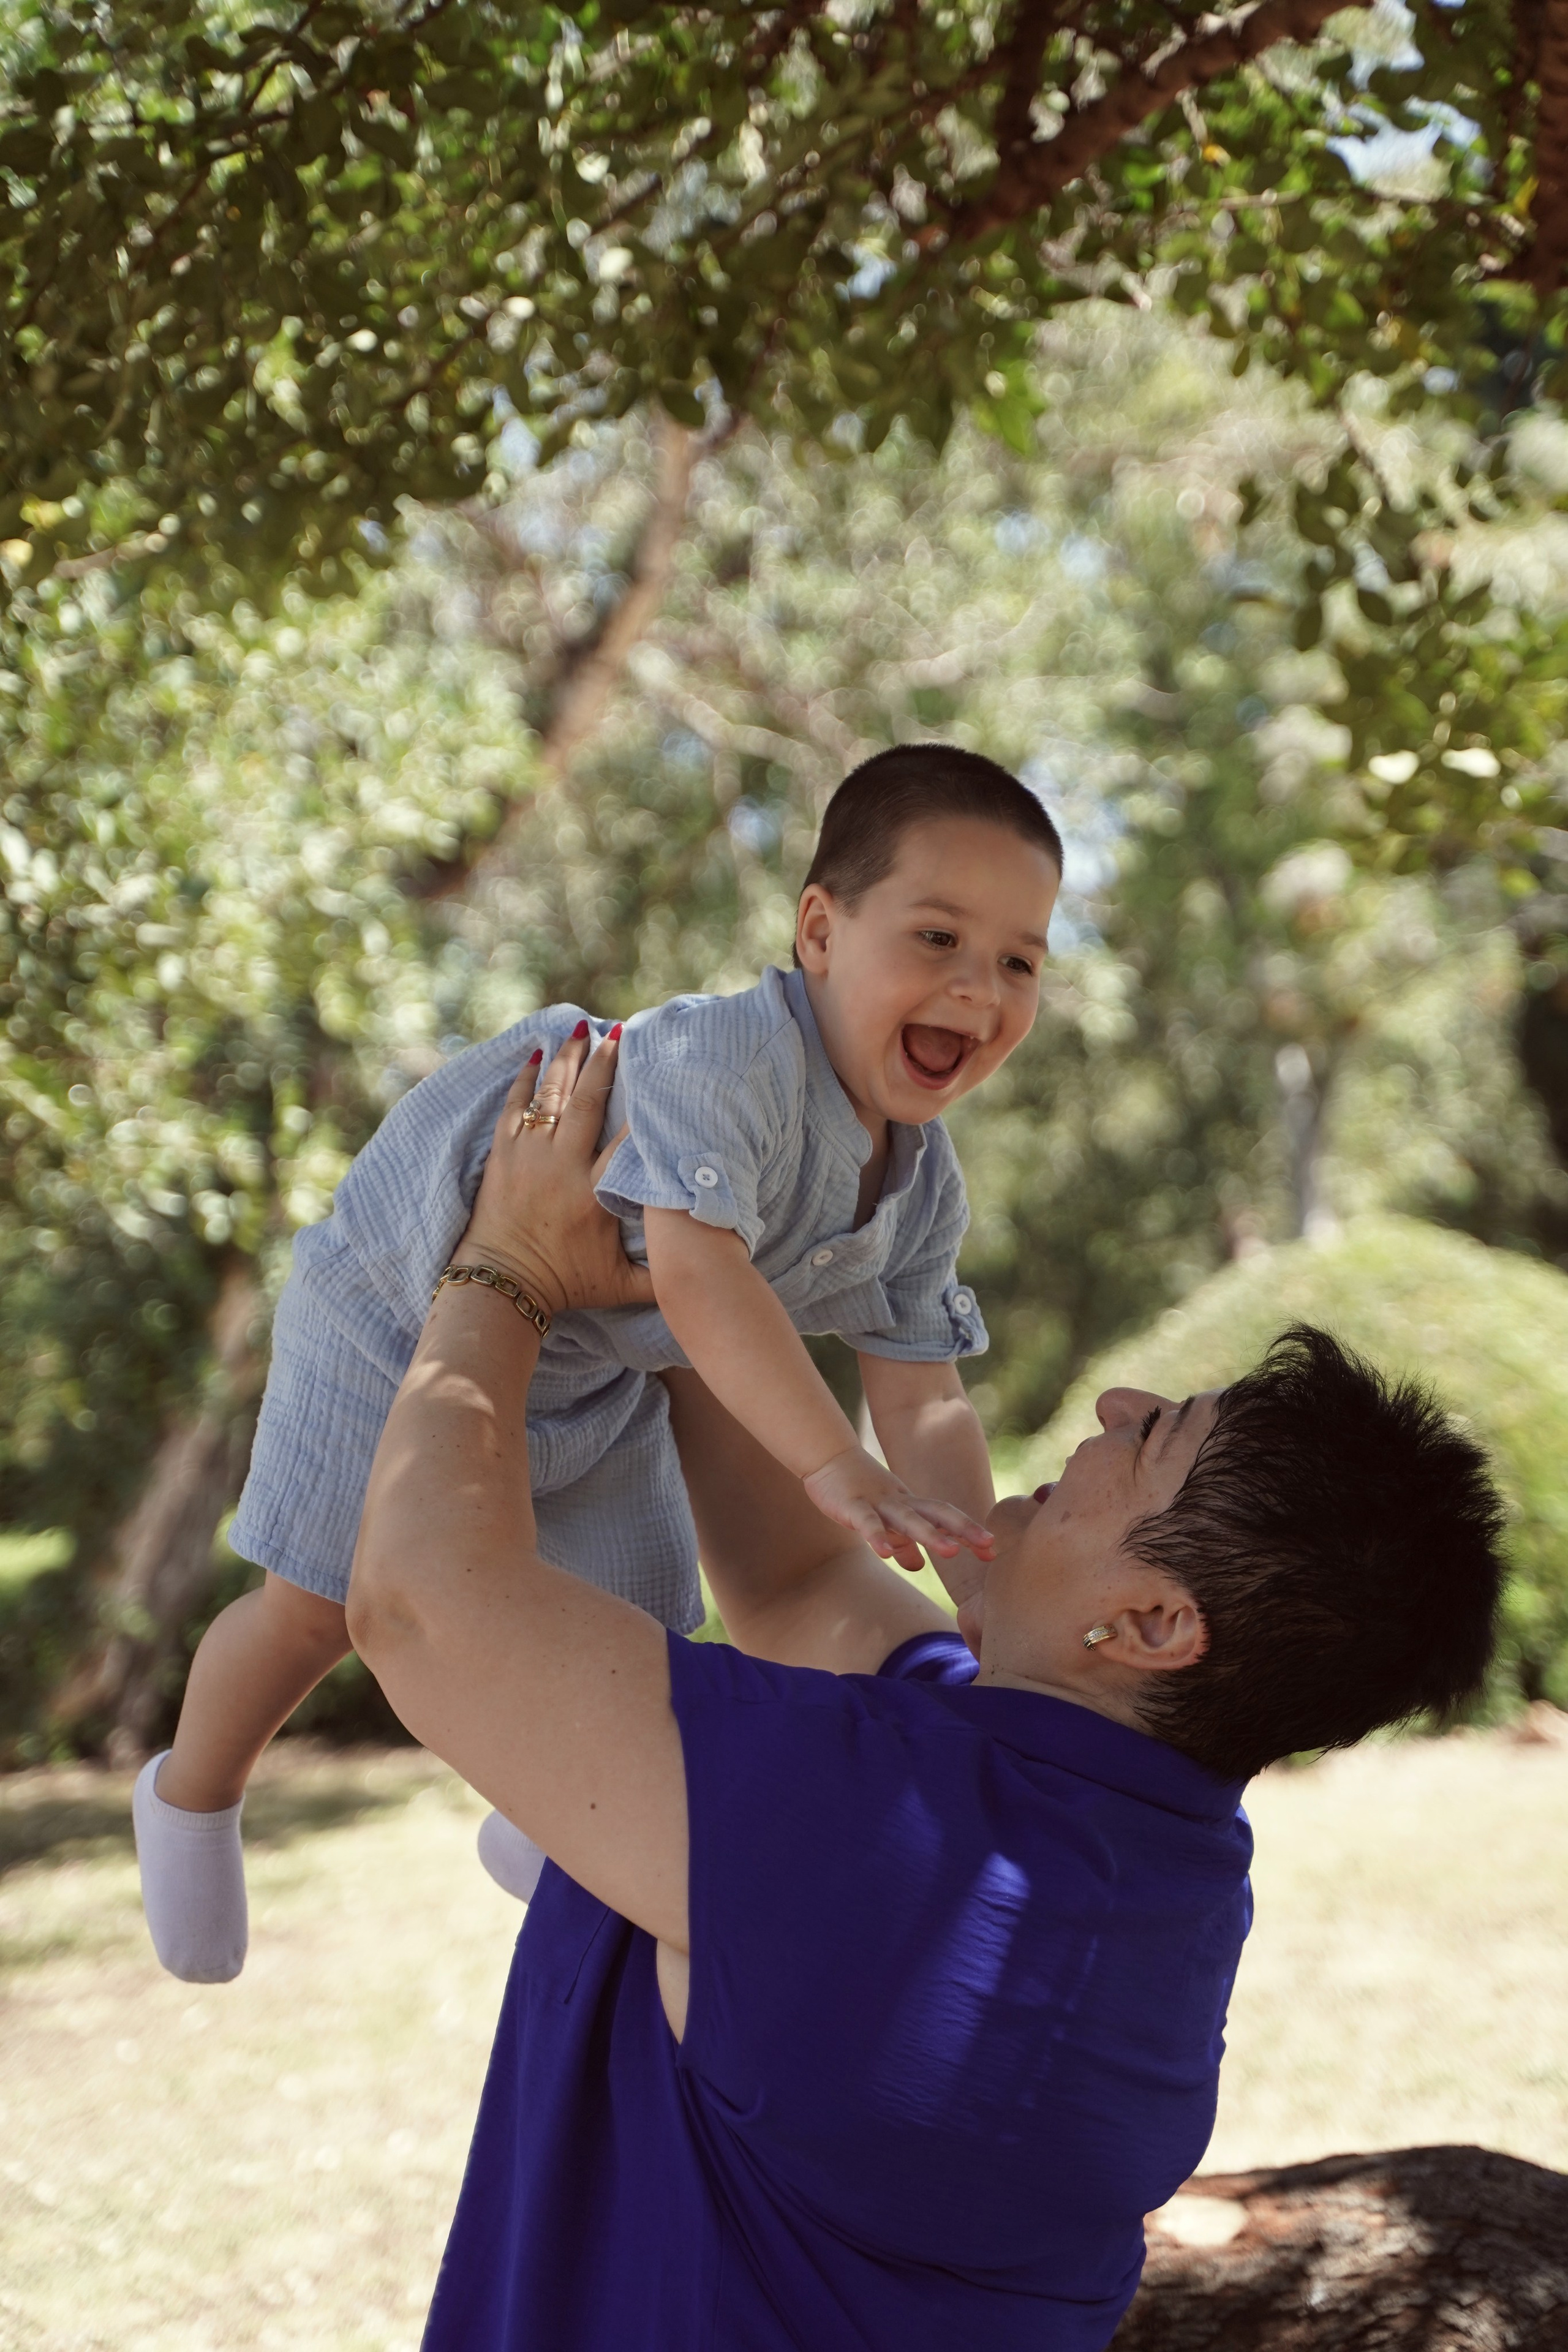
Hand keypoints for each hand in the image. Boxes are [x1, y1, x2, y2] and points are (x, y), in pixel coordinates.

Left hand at [455, 1025, 656, 1320]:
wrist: (501, 1286)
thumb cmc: (565, 1286)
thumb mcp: (621, 1287)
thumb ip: (664, 1276)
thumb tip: (708, 1269)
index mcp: (594, 1194)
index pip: (626, 1141)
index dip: (645, 1109)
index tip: (661, 1079)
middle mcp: (561, 1167)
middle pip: (587, 1101)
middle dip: (603, 1063)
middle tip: (617, 1032)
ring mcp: (529, 1157)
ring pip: (550, 1097)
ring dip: (567, 1061)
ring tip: (580, 1029)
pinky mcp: (503, 1156)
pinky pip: (514, 1107)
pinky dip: (525, 1080)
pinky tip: (536, 1056)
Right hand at [802, 1445, 995, 1575]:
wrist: (828, 1457)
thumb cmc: (859, 1490)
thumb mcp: (885, 1518)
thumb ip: (902, 1543)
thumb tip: (918, 1566)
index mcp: (910, 1505)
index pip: (946, 1517)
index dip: (968, 1532)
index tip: (993, 1550)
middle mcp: (900, 1502)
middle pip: (937, 1513)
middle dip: (964, 1529)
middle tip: (989, 1545)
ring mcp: (877, 1502)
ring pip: (907, 1519)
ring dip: (930, 1535)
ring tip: (951, 1552)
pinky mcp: (852, 1506)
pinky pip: (866, 1522)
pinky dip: (876, 1537)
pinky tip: (886, 1554)